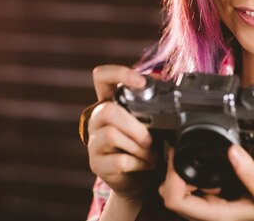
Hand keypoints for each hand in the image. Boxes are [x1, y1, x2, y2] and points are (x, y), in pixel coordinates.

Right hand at [87, 65, 155, 200]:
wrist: (138, 178)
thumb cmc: (144, 144)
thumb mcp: (150, 120)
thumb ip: (151, 102)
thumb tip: (159, 80)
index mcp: (110, 102)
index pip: (102, 77)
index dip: (119, 73)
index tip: (142, 83)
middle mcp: (97, 119)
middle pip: (108, 110)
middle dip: (135, 125)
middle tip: (150, 139)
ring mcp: (94, 141)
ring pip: (111, 134)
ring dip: (138, 146)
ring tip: (150, 154)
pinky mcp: (96, 163)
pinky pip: (119, 160)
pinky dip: (139, 163)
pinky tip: (145, 164)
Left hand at [158, 145, 253, 220]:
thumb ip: (252, 174)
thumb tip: (233, 151)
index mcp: (214, 214)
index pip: (174, 200)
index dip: (171, 177)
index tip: (178, 155)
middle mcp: (206, 214)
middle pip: (170, 194)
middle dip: (172, 171)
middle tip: (183, 151)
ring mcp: (207, 207)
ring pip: (177, 191)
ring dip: (180, 171)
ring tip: (194, 156)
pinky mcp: (211, 199)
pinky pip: (189, 186)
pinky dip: (189, 172)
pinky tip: (203, 162)